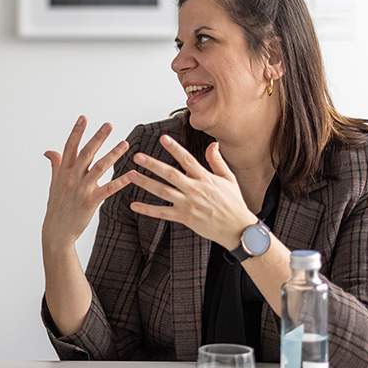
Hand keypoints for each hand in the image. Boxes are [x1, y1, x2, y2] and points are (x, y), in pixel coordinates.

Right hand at [42, 116, 131, 250]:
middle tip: (108, 125)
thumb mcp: (54, 184)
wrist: (57, 231)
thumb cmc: (57, 207)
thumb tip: (49, 151)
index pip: (69, 147)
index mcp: (63, 172)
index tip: (83, 118)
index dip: (76, 132)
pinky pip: (108, 189)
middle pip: (86, 153)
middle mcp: (71, 178)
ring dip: (113, 155)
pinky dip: (120, 181)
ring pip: (99, 168)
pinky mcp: (90, 201)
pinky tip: (131, 174)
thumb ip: (55, 165)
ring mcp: (81, 189)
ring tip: (125, 144)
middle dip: (97, 138)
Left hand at [125, 135, 254, 248]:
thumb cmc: (233, 203)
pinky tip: (134, 205)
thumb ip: (217, 161)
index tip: (163, 138)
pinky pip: (163, 213)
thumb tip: (213, 143)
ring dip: (145, 183)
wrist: (238, 229)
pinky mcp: (185, 218)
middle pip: (170, 174)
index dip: (175, 148)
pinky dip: (148, 209)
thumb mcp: (228, 178)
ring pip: (162, 191)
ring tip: (129, 175)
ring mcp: (188, 204)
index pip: (187, 159)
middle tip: (137, 156)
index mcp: (205, 178)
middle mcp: (195, 189)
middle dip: (152, 164)